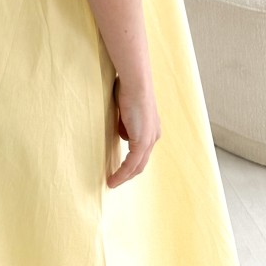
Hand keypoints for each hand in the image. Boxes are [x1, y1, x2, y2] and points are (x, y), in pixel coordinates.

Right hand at [108, 73, 160, 187]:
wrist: (136, 83)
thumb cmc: (128, 88)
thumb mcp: (127, 109)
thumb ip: (126, 123)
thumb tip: (123, 134)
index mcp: (151, 128)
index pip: (142, 151)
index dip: (131, 162)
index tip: (120, 167)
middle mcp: (153, 136)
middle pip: (142, 162)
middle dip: (128, 174)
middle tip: (115, 180)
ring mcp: (149, 139)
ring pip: (137, 166)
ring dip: (124, 176)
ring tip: (112, 183)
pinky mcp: (142, 141)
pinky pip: (131, 163)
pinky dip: (122, 173)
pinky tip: (113, 178)